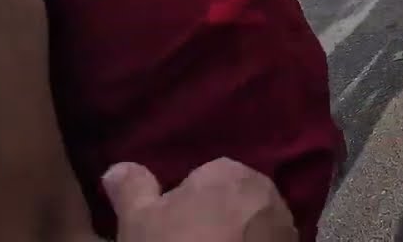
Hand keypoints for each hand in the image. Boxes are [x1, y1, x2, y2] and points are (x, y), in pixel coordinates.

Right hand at [105, 158, 296, 241]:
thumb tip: (117, 168)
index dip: (185, 204)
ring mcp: (284, 219)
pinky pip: (270, 239)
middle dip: (216, 216)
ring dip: (240, 234)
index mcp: (227, 170)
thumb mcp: (139, 220)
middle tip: (191, 241)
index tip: (172, 229)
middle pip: (232, 198)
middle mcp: (263, 187)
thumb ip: (132, 188)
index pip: (202, 178)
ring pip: (254, 220)